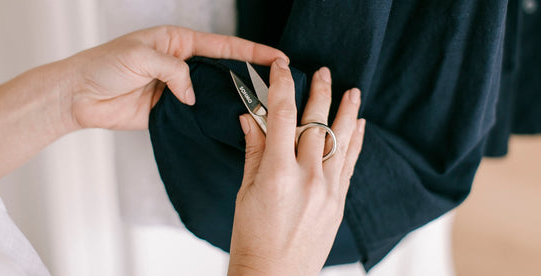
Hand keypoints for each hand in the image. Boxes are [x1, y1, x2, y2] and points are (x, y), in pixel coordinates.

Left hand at [0, 25, 285, 180]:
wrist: (77, 95)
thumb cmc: (103, 66)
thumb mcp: (140, 57)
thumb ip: (174, 72)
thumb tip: (193, 95)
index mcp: (177, 42)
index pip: (223, 46)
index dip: (252, 52)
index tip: (278, 57)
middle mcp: (181, 64)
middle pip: (223, 70)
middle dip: (249, 77)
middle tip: (277, 86)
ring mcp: (177, 89)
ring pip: (212, 95)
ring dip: (230, 101)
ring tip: (257, 108)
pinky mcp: (169, 111)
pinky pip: (195, 115)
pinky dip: (208, 119)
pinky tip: (225, 124)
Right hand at [228, 59, 365, 275]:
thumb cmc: (252, 237)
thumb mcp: (246, 191)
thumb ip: (254, 151)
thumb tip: (250, 119)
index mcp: (277, 173)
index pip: (280, 116)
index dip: (281, 87)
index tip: (282, 68)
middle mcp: (307, 178)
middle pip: (316, 123)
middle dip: (320, 93)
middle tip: (324, 72)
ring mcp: (327, 191)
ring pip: (341, 140)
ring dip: (346, 112)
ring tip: (352, 90)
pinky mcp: (338, 202)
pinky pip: (350, 163)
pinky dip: (355, 142)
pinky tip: (359, 125)